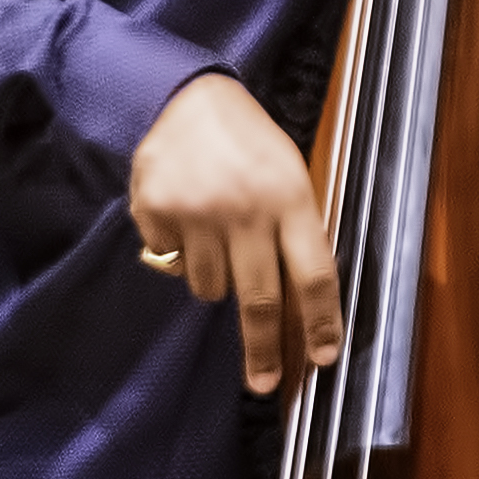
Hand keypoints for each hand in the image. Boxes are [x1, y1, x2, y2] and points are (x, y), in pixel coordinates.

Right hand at [129, 72, 342, 395]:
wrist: (185, 95)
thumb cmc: (248, 141)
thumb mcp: (287, 173)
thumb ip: (293, 230)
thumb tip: (301, 304)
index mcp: (289, 197)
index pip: (314, 274)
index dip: (320, 321)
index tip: (323, 357)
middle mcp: (244, 209)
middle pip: (259, 299)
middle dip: (263, 350)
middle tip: (264, 383)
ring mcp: (197, 212)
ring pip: (210, 287)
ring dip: (215, 279)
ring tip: (216, 237)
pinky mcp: (156, 211)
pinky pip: (171, 261)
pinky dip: (178, 251)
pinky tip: (184, 215)